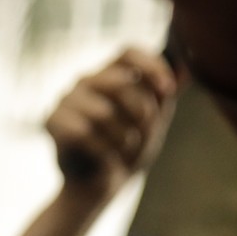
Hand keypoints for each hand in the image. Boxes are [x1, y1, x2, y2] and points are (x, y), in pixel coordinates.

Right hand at [45, 48, 176, 199]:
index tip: (169, 90)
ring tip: (125, 146)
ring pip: (103, 112)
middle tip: (144, 132)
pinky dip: (103, 149)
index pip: (129, 52)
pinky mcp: (51, 120)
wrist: (104, 183)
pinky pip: (83, 133)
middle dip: (142, 111)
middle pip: (121, 81)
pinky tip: (106, 156)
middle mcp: (87, 80)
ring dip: (124, 136)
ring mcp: (66, 99)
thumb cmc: (131, 146)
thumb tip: (185, 69)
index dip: (152, 66)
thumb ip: (165, 94)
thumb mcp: (156, 120)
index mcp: (113, 73)